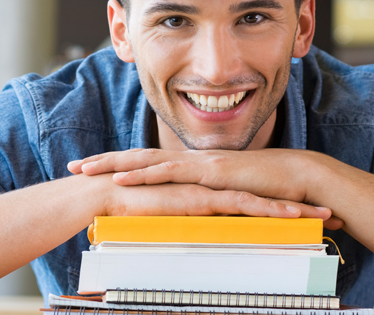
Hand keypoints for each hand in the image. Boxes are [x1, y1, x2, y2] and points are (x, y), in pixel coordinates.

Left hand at [71, 149, 344, 228]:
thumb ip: (211, 203)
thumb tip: (195, 215)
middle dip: (104, 161)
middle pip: (138, 158)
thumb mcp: (230, 200)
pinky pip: (170, 173)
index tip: (94, 170)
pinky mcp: (208, 172)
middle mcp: (190, 161)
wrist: (299, 179)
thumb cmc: (268, 191)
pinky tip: (120, 178)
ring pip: (146, 161)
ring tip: (85, 169)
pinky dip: (143, 175)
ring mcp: (198, 163)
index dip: (120, 166)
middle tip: (74, 166)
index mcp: (192, 167)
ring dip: (113, 164)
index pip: (149, 165)